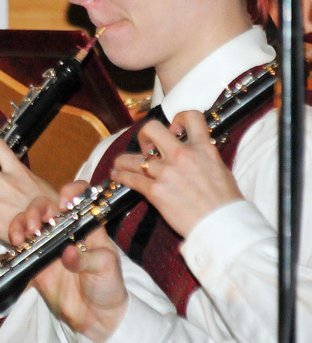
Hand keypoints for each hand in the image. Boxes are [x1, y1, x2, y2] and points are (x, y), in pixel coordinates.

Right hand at [6, 186, 127, 342]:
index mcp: (84, 227)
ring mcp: (45, 248)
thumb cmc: (109, 287)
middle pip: (43, 209)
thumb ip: (88, 259)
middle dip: (33, 212)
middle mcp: (62, 232)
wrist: (97, 319)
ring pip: (24, 227)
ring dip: (16, 227)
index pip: (77, 199)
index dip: (69, 193)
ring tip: (16, 240)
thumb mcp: (106, 269)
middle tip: (32, 228)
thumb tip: (67, 253)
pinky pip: (11, 259)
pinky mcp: (33, 266)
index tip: (61, 204)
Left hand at [110, 110, 242, 238]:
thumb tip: (195, 153)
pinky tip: (117, 176)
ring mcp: (167, 172)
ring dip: (123, 161)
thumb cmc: (225, 203)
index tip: (173, 129)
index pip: (190, 116)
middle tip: (146, 147)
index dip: (178, 118)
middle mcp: (182, 156)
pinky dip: (120, 176)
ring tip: (120, 164)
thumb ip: (204, 157)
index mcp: (203, 148)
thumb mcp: (220, 170)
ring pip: (133, 157)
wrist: (223, 225)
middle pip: (152, 128)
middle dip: (144, 136)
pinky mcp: (156, 191)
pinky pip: (130, 178)